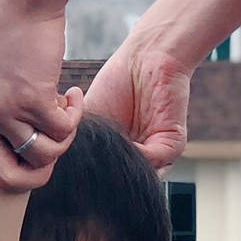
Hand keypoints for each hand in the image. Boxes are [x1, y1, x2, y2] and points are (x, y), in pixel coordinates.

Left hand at [0, 0, 81, 191]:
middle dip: (34, 175)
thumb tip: (14, 126)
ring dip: (61, 138)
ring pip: (41, 155)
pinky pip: (62, 132)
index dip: (15, 151)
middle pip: (4, 176)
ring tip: (66, 110)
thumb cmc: (9, 18)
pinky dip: (75, 118)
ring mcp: (2, 107)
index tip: (32, 131)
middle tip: (53, 149)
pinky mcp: (32, 98)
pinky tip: (74, 94)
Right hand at [86, 39, 192, 170]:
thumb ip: (84, 144)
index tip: (73, 171)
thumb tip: (69, 171)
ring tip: (103, 155)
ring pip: (139, 176)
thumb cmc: (118, 83)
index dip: (93, 176)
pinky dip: (136, 156)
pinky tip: (123, 143)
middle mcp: (140, 157)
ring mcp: (157, 154)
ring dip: (121, 169)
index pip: (109, 175)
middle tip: (87, 171)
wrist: (144, 59)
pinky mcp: (171, 145)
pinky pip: (153, 162)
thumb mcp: (91, 118)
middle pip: (124, 181)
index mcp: (122, 153)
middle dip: (108, 179)